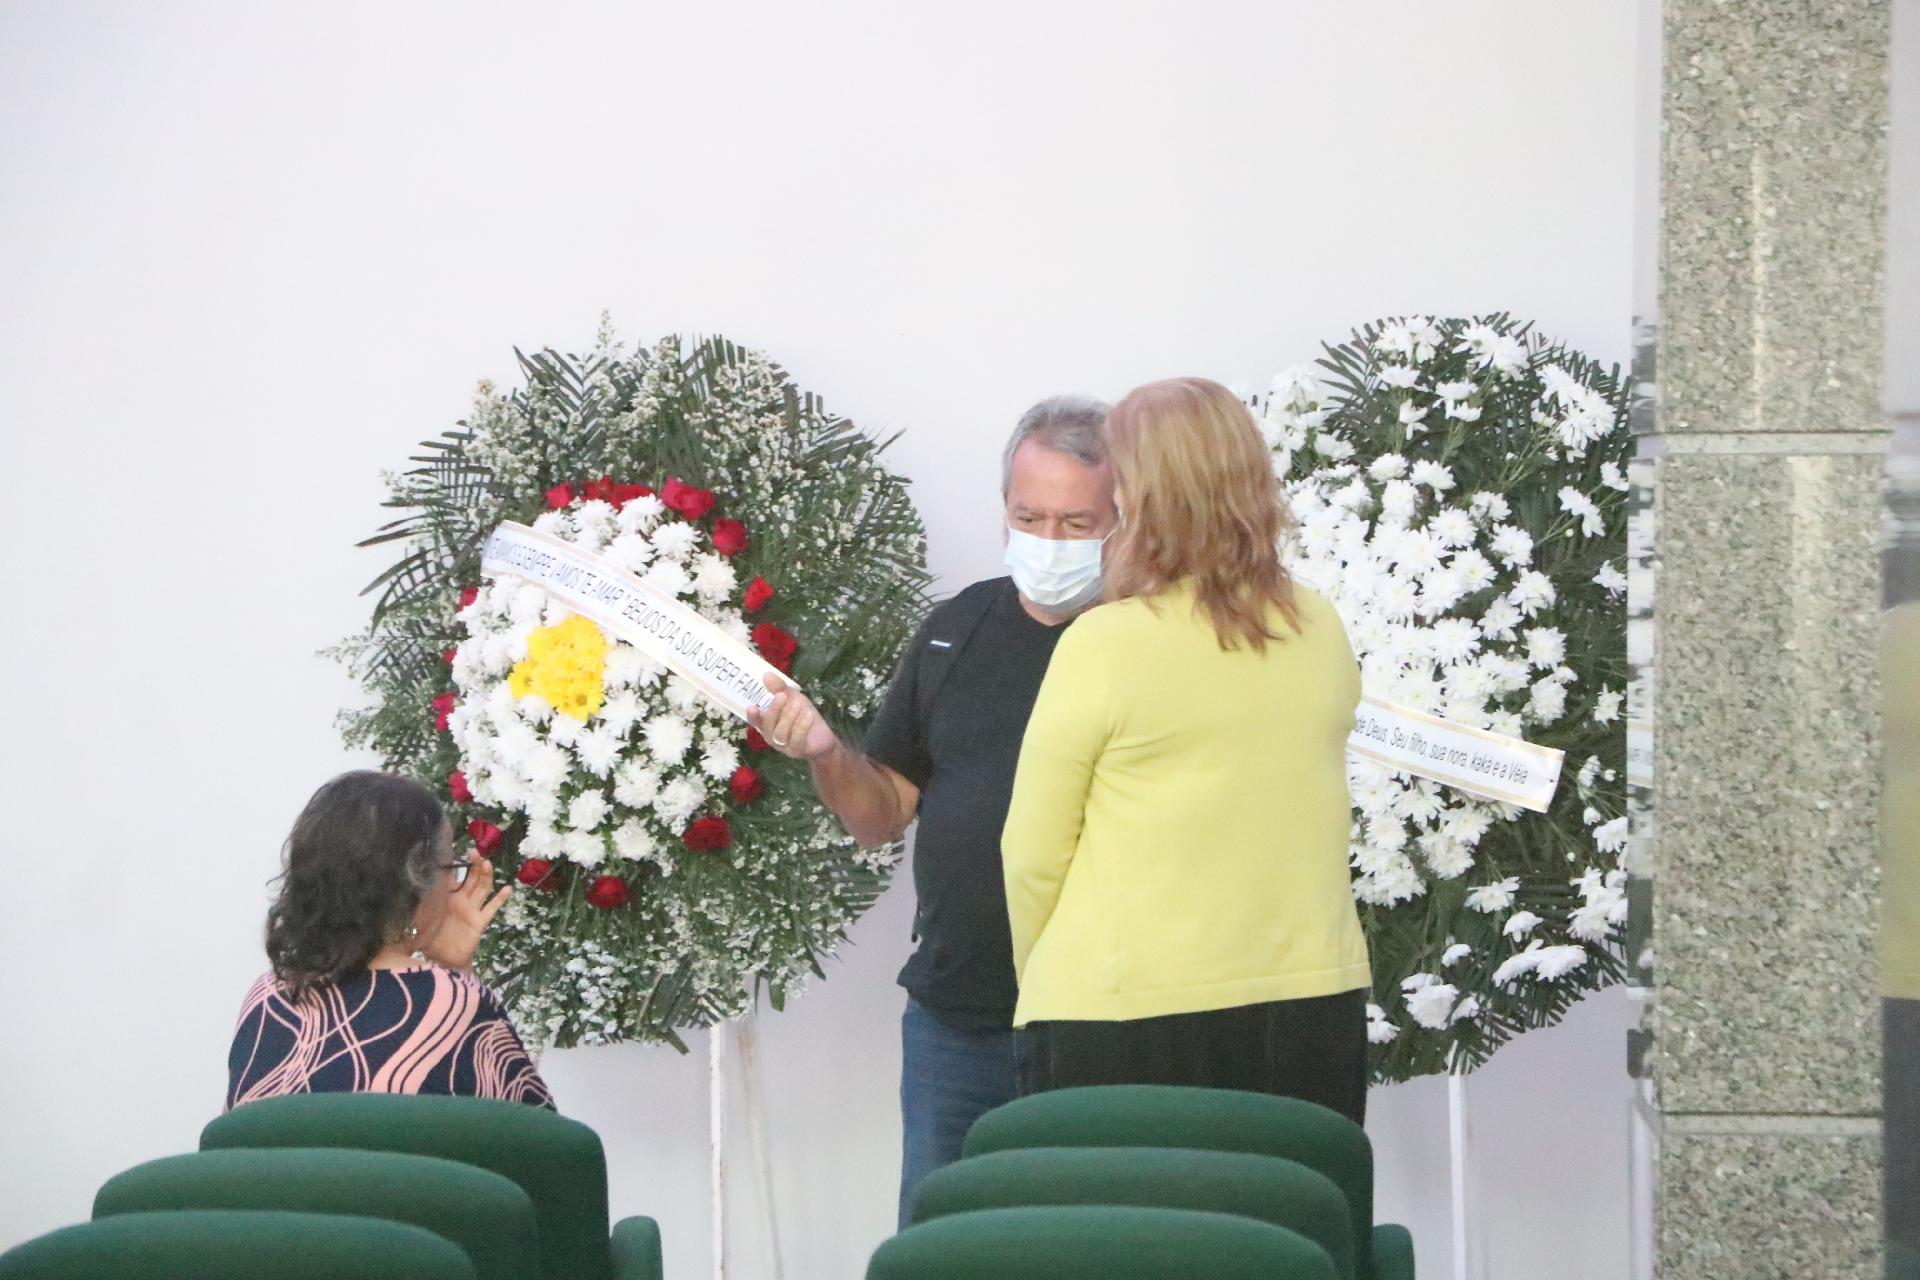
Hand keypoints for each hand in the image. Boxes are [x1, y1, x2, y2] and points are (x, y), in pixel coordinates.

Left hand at [420, 857, 512, 973]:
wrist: (440, 959)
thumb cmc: (427, 938)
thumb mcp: (416, 918)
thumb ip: (413, 904)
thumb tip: (403, 887)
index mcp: (444, 896)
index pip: (450, 875)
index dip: (452, 862)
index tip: (453, 847)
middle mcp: (460, 899)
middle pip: (470, 877)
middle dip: (473, 864)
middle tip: (474, 852)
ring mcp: (471, 909)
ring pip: (482, 888)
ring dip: (485, 875)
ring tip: (487, 863)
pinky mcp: (480, 921)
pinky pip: (492, 908)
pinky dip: (500, 899)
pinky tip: (508, 888)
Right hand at [746, 672, 839, 761]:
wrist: (823, 736)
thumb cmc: (803, 715)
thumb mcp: (792, 698)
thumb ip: (779, 688)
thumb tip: (767, 674)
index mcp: (767, 724)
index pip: (756, 721)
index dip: (753, 715)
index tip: (751, 706)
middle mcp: (772, 736)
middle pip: (767, 726)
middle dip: (774, 710)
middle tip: (782, 695)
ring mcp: (784, 746)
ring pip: (781, 733)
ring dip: (789, 716)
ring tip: (798, 703)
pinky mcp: (798, 750)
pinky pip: (797, 740)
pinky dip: (802, 726)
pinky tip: (808, 715)